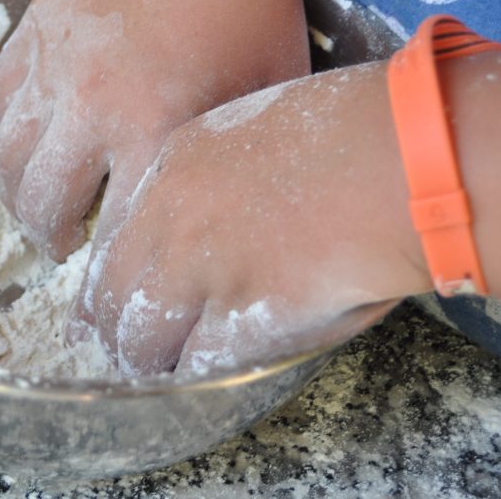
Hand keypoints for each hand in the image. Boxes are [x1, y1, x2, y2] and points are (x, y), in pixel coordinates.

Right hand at [0, 0, 310, 260]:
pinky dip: (8, 138)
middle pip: (40, 205)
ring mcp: (49, 67)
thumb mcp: (266, 91)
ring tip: (41, 206)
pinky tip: (33, 144)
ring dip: (19, 196)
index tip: (111, 283)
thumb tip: (213, 215)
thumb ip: (229, 160)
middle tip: (64, 247)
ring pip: (5, 160)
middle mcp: (88, 105)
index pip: (113, 232)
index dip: (108, 271)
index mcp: (153, 126)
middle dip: (49, 240)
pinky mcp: (29, 35)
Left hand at [72, 62, 432, 375]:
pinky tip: (207, 369)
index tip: (99, 310)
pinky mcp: (242, 316)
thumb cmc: (351, 131)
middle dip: (114, 332)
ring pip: (142, 341)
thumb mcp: (253, 128)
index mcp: (170, 165)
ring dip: (151, 361)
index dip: (103, 287)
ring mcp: (201, 270)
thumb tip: (197, 222)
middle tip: (125, 350)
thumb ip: (210, 174)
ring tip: (160, 370)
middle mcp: (171, 220)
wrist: (401, 157)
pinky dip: (200, 373)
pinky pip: (197, 363)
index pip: (108, 244)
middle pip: (110, 299)